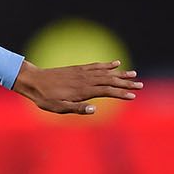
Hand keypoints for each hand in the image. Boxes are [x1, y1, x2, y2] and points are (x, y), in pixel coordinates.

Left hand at [12, 59, 141, 114]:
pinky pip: (95, 65)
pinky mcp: (77, 69)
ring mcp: (82, 73)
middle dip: (126, 83)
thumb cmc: (44, 98)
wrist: (32, 80)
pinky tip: (116, 63)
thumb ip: (77, 108)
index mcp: (83, 91)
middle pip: (110, 81)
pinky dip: (107, 64)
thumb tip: (95, 109)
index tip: (134, 95)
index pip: (107, 92)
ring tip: (134, 74)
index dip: (121, 93)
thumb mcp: (58, 108)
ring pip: (105, 72)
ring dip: (120, 73)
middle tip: (141, 85)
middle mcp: (85, 80)